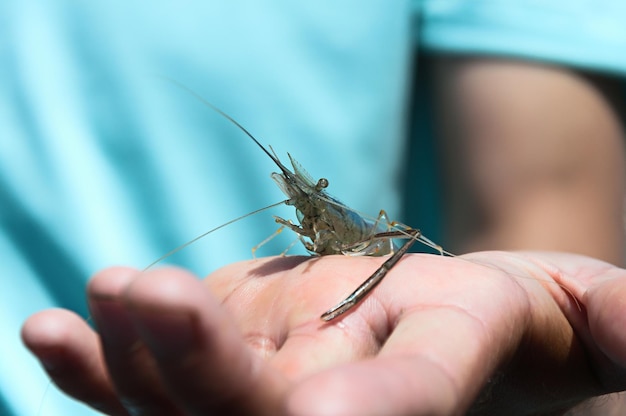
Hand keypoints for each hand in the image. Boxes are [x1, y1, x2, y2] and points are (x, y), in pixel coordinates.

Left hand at [21, 252, 625, 414]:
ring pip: (182, 409)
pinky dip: (99, 369)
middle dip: (194, 365)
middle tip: (145, 294)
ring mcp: (259, 414)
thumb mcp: (553, 316)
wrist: (444, 325)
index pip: (378, 415)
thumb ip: (603, 324)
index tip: (314, 411)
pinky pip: (148, 391)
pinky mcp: (219, 385)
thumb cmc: (498, 318)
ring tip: (106, 295)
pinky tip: (53, 333)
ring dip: (134, 357)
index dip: (343, 407)